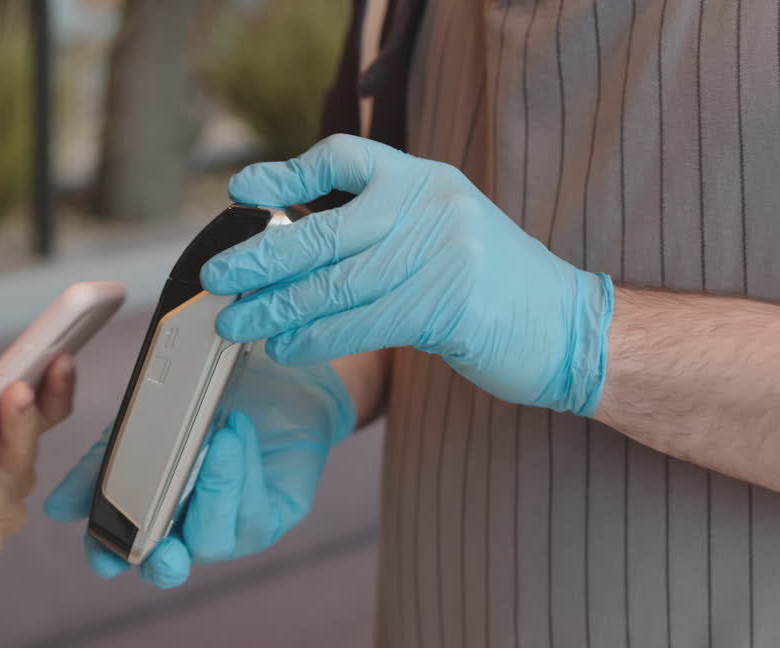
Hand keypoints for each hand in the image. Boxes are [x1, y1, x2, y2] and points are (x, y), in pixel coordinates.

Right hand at [43, 349, 353, 587]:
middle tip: (166, 546)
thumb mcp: (142, 426)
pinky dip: (242, 474)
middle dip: (163, 562)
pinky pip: (254, 514)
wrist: (268, 367)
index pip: (122, 548)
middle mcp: (188, 527)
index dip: (110, 556)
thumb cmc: (205, 400)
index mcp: (152, 510)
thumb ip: (102, 466)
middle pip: (168, 566)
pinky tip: (237, 436)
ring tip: (216, 440)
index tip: (107, 556)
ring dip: (213, 492)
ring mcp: (232, 525)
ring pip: (214, 539)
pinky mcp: (276, 514)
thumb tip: (57, 509)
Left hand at [202, 134, 613, 415]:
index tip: (242, 190)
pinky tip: (285, 346)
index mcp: (426, 180)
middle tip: (217, 276)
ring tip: (237, 324)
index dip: (288, 173)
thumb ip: (380, 227)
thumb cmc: (491, 290)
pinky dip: (315, 337)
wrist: (573, 328)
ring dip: (276, 308)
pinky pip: (362, 321)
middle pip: (326, 229)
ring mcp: (445, 251)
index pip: (346, 157)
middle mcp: (434, 204)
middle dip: (262, 257)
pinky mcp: (449, 302)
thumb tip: (291, 245)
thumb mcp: (441, 233)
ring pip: (336, 283)